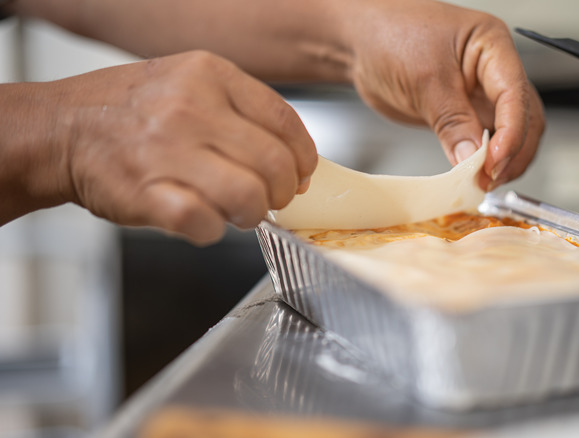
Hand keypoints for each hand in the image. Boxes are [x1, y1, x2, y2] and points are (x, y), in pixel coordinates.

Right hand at [3, 51, 315, 243]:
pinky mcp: (148, 193)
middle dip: (283, 192)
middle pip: (275, 164)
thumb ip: (243, 113)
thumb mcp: (190, 84)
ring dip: (253, 214)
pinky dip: (213, 231)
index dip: (303, 158)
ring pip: (249, 196)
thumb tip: (295, 161)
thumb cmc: (133, 112)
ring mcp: (167, 150)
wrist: (62, 129)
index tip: (301, 173)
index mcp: (210, 75)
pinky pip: (206, 224)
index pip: (285, 122)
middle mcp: (190, 108)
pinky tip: (203, 220)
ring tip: (239, 211)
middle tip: (271, 199)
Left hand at [345, 0, 544, 189]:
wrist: (359, 43)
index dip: (510, 133)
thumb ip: (452, 121)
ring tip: (482, 181)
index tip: (493, 162)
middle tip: (489, 179)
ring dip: (503, 160)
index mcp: (492, 45)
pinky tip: (473, 175)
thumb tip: (472, 159)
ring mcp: (480, 92)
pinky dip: (483, 160)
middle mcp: (493, 69)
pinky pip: (485, 140)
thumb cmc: (389, 36)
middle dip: (512, 151)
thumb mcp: (424, 80)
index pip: (515, 95)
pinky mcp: (465, 112)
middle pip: (525, 116)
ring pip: (511, 132)